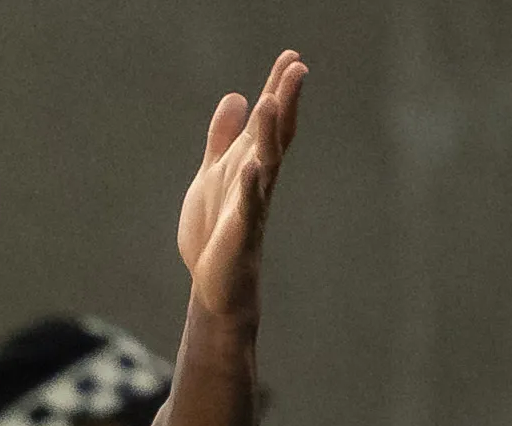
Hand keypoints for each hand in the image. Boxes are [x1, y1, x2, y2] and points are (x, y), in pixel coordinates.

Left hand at [178, 50, 306, 318]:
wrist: (213, 284)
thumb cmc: (215, 231)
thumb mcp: (213, 174)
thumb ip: (223, 138)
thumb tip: (236, 97)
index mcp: (249, 165)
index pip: (269, 122)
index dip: (279, 89)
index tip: (291, 56)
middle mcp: (256, 181)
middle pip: (275, 135)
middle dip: (285, 102)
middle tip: (298, 67)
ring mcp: (251, 205)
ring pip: (265, 164)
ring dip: (268, 135)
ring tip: (271, 101)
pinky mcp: (241, 232)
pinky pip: (248, 206)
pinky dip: (250, 186)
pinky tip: (252, 166)